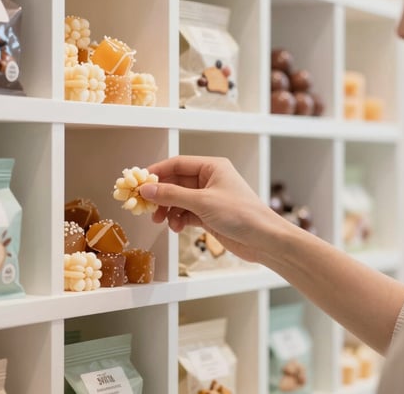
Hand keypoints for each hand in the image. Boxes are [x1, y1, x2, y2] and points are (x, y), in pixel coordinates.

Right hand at [139, 155, 287, 261]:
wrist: (264, 240)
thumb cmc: (241, 214)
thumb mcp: (202, 202)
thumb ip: (172, 195)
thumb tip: (146, 189)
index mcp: (212, 167)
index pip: (177, 164)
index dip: (156, 172)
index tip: (138, 182)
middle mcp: (210, 180)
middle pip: (175, 183)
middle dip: (160, 195)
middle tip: (144, 205)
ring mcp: (209, 198)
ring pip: (178, 200)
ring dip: (167, 210)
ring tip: (159, 220)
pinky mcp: (209, 216)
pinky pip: (185, 213)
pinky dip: (177, 220)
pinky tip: (175, 228)